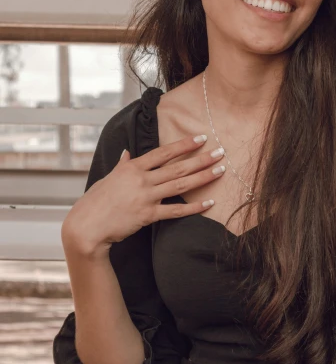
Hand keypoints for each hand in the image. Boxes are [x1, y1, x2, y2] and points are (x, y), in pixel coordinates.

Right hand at [61, 135, 224, 256]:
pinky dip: (194, 208)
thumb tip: (126, 153)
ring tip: (220, 170)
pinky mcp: (148, 215)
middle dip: (201, 158)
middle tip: (220, 152)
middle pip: (177, 167)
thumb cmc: (95, 201)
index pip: (163, 152)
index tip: (201, 138)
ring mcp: (146, 197)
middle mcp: (141, 180)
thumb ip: (121, 166)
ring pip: (181, 185)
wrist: (87, 226)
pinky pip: (175, 211)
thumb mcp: (108, 178)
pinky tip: (209, 203)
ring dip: (203, 177)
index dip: (183, 144)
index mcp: (132, 168)